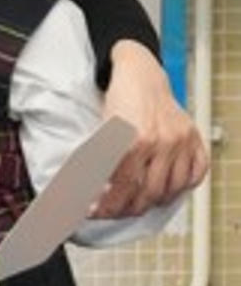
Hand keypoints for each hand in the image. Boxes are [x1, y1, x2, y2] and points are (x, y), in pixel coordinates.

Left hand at [95, 40, 208, 217]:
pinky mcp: (193, 138)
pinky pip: (195, 174)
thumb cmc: (119, 98)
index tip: (94, 212)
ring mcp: (180, 142)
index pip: (120, 185)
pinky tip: (166, 192)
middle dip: (125, 209)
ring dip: (151, 203)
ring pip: (170, 190)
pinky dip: (182, 188)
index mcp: (132, 139)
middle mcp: (159, 142)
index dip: (106, 204)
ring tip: (134, 205)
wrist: (140, 73)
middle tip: (112, 212)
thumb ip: (99, 159)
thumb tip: (89, 189)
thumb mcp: (102, 128)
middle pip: (146, 193)